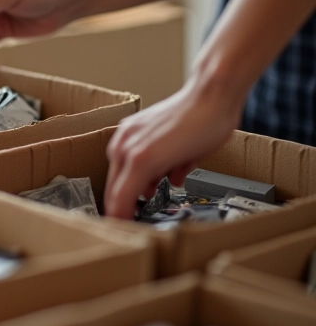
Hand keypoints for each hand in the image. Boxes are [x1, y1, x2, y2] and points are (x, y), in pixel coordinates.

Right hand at [104, 73, 243, 219]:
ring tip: (146, 196)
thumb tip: (152, 191)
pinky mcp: (130, 126)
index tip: (120, 230)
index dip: (120, 219)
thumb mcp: (188, 164)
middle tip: (127, 221)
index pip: (120, 200)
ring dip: (128, 186)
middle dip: (120, 205)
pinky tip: (152, 172)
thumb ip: (165, 182)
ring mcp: (125, 135)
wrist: (210, 95)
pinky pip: (124, 154)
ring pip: (118, 171)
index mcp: (138, 160)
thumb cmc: (207, 126)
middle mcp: (126, 146)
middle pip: (114, 187)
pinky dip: (134, 168)